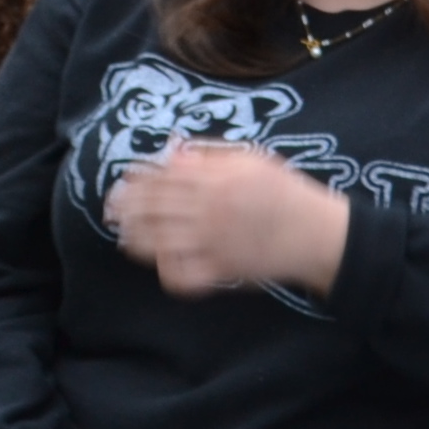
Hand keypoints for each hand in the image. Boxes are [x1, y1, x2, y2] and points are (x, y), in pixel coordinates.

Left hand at [107, 141, 350, 298]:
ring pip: (159, 243)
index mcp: (215, 180)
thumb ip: (210, 155)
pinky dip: (168, 273)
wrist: (316, 233)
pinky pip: (183, 276)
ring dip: (137, 240)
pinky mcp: (221, 270)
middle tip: (112, 210)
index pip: (163, 178)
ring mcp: (212, 242)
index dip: (138, 181)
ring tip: (125, 237)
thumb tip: (174, 152)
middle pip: (154, 209)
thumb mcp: (251, 159)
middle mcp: (208, 210)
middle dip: (128, 209)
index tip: (124, 181)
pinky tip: (161, 265)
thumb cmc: (285, 192)